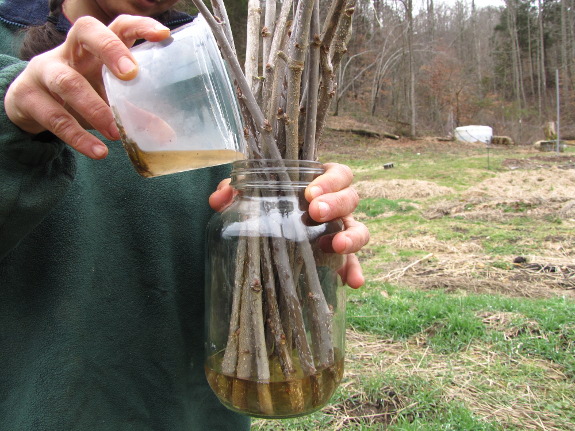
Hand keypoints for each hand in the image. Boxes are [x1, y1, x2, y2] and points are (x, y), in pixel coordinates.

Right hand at [5, 15, 171, 158]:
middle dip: (110, 49)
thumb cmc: (80, 95)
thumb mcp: (107, 97)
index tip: (163, 35)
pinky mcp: (28, 97)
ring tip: (115, 132)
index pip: (118, 26)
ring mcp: (45, 70)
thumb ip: (133, 109)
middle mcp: (70, 51)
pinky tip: (98, 151)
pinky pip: (55, 117)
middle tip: (131, 73)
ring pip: (67, 82)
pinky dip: (78, 136)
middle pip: (86, 32)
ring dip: (95, 108)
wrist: (31, 107)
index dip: (139, 26)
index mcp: (96, 48)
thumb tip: (166, 134)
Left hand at [209, 163, 369, 288]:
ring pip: (358, 228)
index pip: (337, 174)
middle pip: (350, 198)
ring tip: (338, 246)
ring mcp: (340, 229)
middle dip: (336, 204)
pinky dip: (354, 270)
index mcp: (319, 183)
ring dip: (352, 237)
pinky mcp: (339, 255)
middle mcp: (335, 205)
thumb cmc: (267, 201)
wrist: (274, 224)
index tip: (310, 192)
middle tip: (315, 213)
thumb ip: (233, 191)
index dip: (329, 181)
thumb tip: (219, 198)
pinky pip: (353, 262)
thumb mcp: (250, 194)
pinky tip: (352, 282)